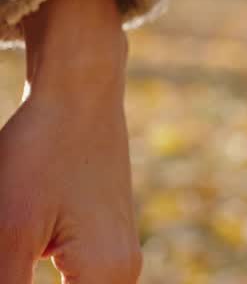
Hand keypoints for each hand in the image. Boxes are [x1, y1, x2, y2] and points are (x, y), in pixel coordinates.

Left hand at [0, 0, 140, 283]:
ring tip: (12, 239)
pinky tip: (16, 249)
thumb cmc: (42, 154)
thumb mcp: (9, 232)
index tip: (8, 258)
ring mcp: (116, 258)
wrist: (80, 93)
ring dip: (22, 272)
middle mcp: (122, 274)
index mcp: (106, 278)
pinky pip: (72, 278)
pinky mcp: (102, 243)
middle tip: (9, 245)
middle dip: (19, 276)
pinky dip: (29, 270)